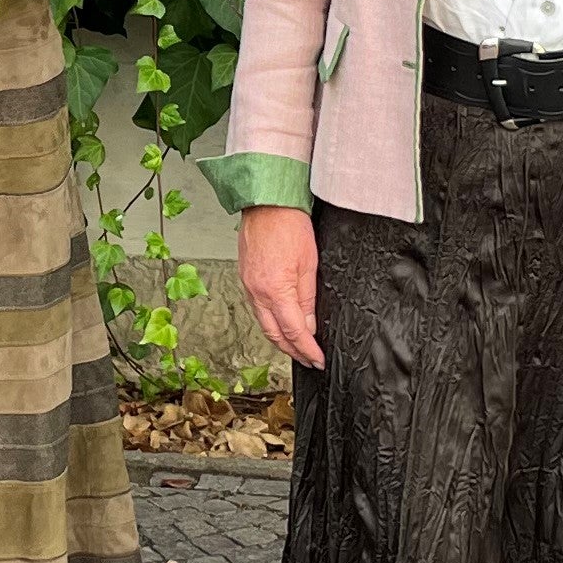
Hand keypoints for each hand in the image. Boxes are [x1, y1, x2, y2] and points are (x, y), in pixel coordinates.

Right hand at [238, 203, 321, 371]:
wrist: (266, 202)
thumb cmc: (289, 225)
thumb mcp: (309, 264)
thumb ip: (308, 299)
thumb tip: (308, 326)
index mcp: (275, 290)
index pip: (294, 331)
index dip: (307, 349)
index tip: (317, 359)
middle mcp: (257, 292)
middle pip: (274, 334)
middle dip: (292, 351)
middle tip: (308, 359)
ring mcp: (248, 286)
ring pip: (264, 324)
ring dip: (280, 339)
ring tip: (296, 347)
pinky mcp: (245, 278)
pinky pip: (257, 309)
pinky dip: (270, 322)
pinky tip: (280, 323)